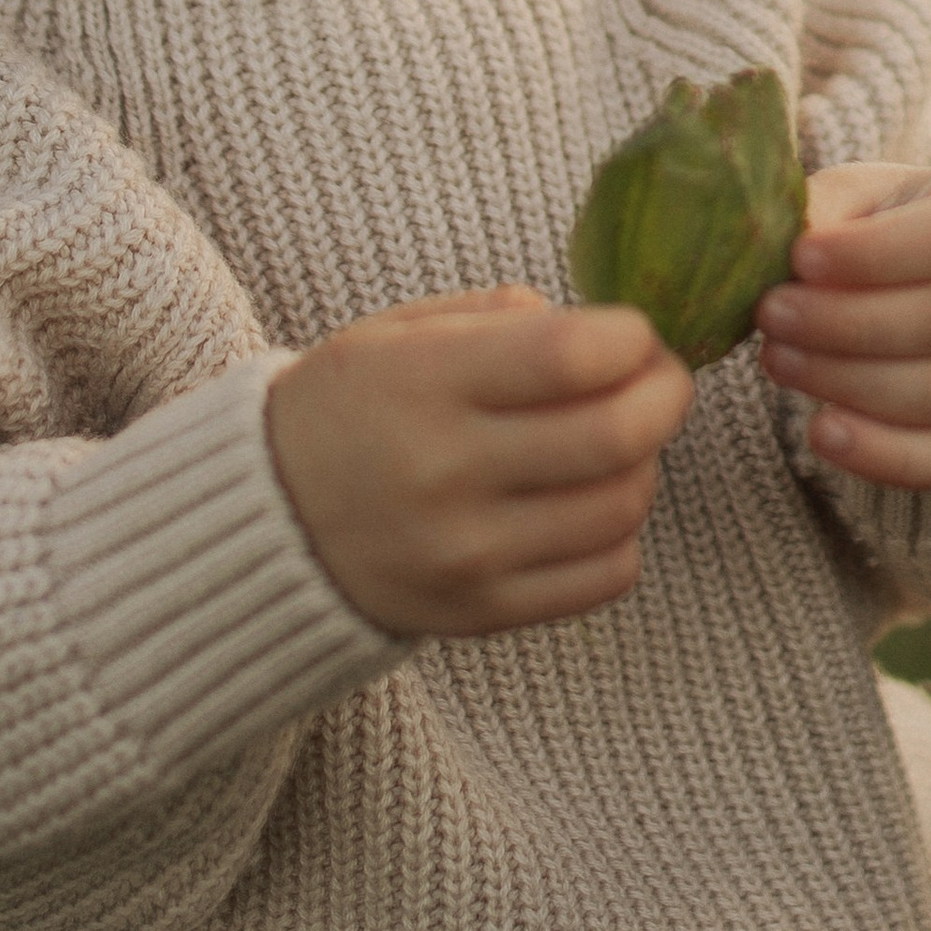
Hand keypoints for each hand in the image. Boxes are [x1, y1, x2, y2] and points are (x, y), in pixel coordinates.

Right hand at [265, 286, 691, 634]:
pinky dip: (620, 531)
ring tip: (614, 440)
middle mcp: (445, 473)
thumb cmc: (346, 409)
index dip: (630, 337)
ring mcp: (468, 554)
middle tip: (658, 379)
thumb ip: (498, 318)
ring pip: (623, 506)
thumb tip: (603, 333)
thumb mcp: (395, 334)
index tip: (631, 332)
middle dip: (665, 395)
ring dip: (643, 463)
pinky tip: (587, 501)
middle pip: (617, 435)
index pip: (571, 356)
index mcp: (421, 385)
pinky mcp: (483, 612)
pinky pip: (608, 575)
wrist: (265, 524)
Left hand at [753, 163, 930, 488]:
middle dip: (849, 323)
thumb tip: (780, 257)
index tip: (801, 258)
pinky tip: (821, 432)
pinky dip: (883, 454)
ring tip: (779, 360)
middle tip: (772, 315)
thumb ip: (823, 216)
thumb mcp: (857, 197)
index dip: (876, 253)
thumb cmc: (887, 226)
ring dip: (852, 383)